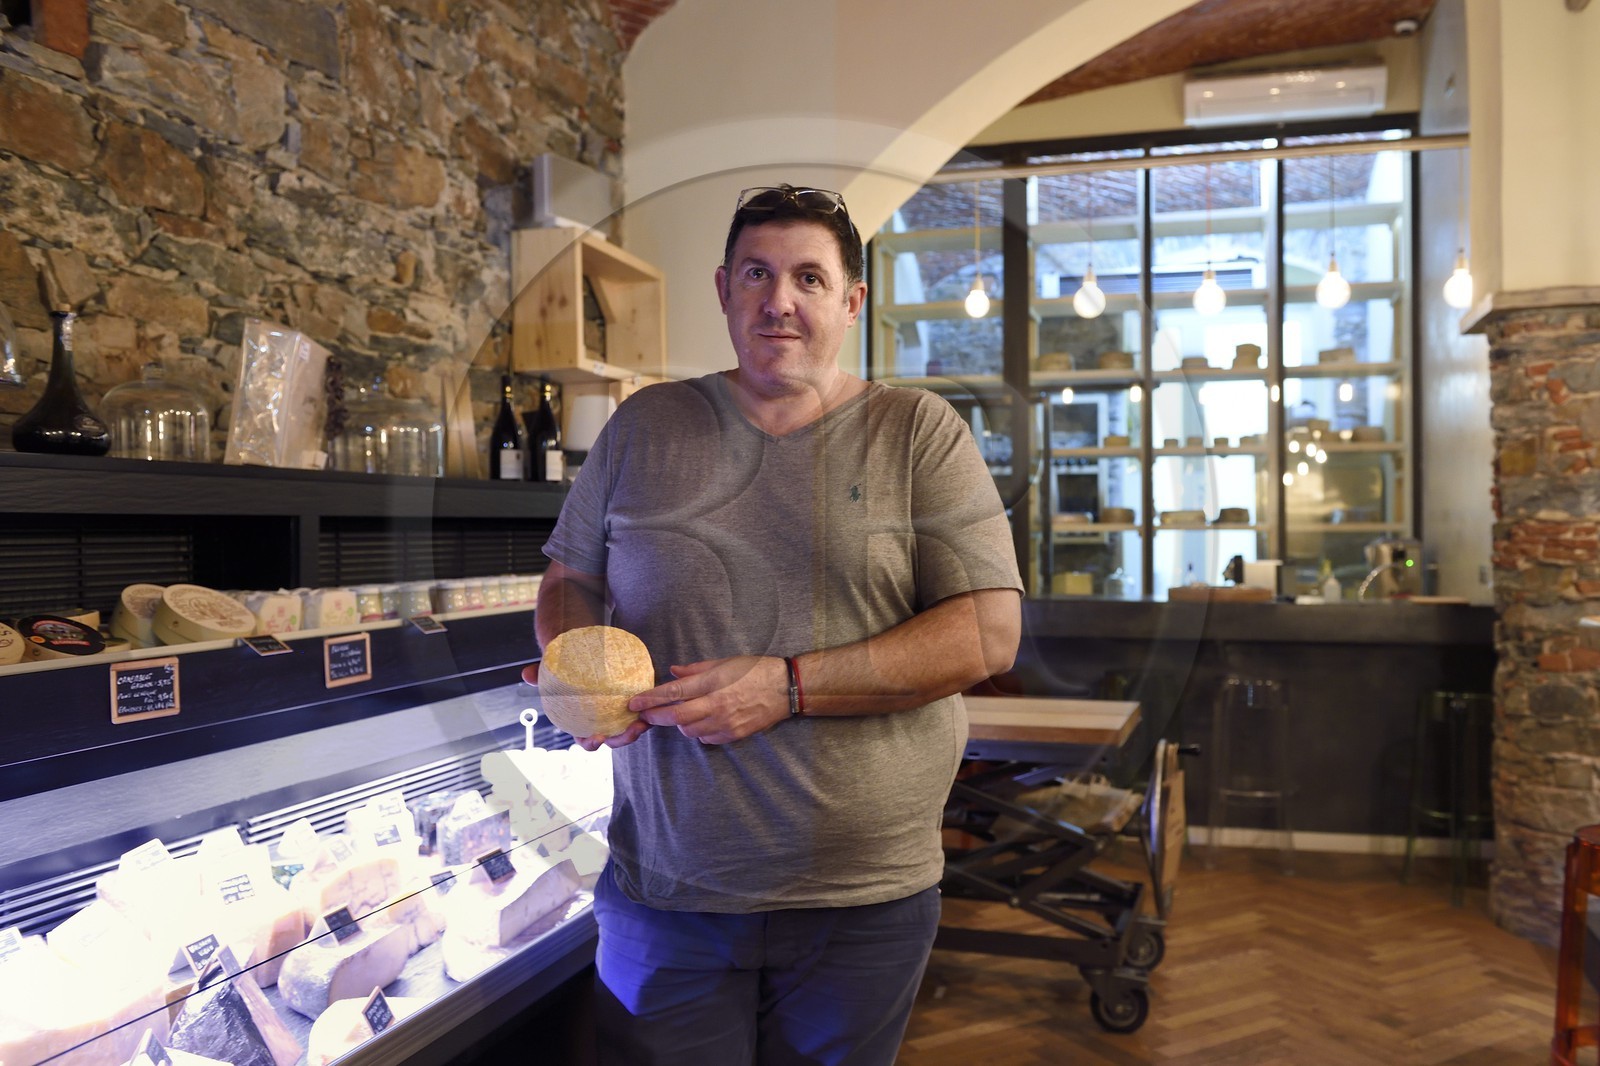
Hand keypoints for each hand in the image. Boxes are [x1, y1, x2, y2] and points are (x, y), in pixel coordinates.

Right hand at [523, 663, 653, 750]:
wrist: (581, 660)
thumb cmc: (566, 672)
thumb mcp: (552, 672)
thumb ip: (540, 673)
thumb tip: (527, 674)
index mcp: (582, 725)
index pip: (586, 742)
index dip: (592, 744)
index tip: (598, 738)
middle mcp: (601, 724)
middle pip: (614, 739)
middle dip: (624, 738)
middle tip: (634, 728)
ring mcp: (617, 716)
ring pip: (630, 728)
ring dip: (640, 727)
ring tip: (648, 719)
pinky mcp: (630, 704)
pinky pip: (640, 711)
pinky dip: (647, 710)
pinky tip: (654, 703)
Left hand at [630, 655, 787, 744]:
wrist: (785, 688)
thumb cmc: (756, 670)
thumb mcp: (724, 662)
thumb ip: (696, 669)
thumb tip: (673, 671)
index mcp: (712, 682)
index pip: (673, 692)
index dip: (650, 699)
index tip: (633, 703)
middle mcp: (716, 704)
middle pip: (675, 716)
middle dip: (655, 717)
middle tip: (644, 715)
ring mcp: (725, 723)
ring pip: (688, 730)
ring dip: (679, 723)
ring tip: (682, 713)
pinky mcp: (733, 735)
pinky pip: (706, 738)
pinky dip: (698, 732)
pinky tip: (702, 721)